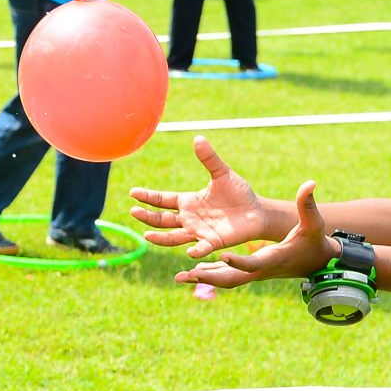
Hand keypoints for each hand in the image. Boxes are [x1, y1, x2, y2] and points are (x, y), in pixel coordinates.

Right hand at [130, 136, 267, 253]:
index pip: (163, 200)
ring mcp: (199, 232)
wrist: (257, 211)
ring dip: (160, 238)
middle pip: (162, 219)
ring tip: (146, 235)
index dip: (148, 196)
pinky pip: (202, 247)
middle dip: (147, 217)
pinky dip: (196, 250)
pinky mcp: (213, 241)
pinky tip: (190, 252)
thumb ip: (209, 158)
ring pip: (173, 237)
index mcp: (188, 202)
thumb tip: (198, 138)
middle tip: (133, 211)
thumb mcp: (222, 173)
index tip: (133, 192)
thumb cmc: (239, 193)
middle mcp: (189, 218)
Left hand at [177, 180, 333, 290]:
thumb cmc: (313, 241)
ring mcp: (255, 274)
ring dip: (205, 278)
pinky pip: (227, 276)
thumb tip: (311, 183)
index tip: (223, 256)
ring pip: (226, 280)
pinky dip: (212, 274)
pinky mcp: (251, 273)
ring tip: (181, 277)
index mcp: (274, 259)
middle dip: (211, 277)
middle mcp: (261, 271)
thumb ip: (308, 205)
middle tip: (188, 275)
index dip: (239, 262)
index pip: (254, 264)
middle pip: (233, 279)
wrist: (315, 261)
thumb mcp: (313, 224)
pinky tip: (195, 270)